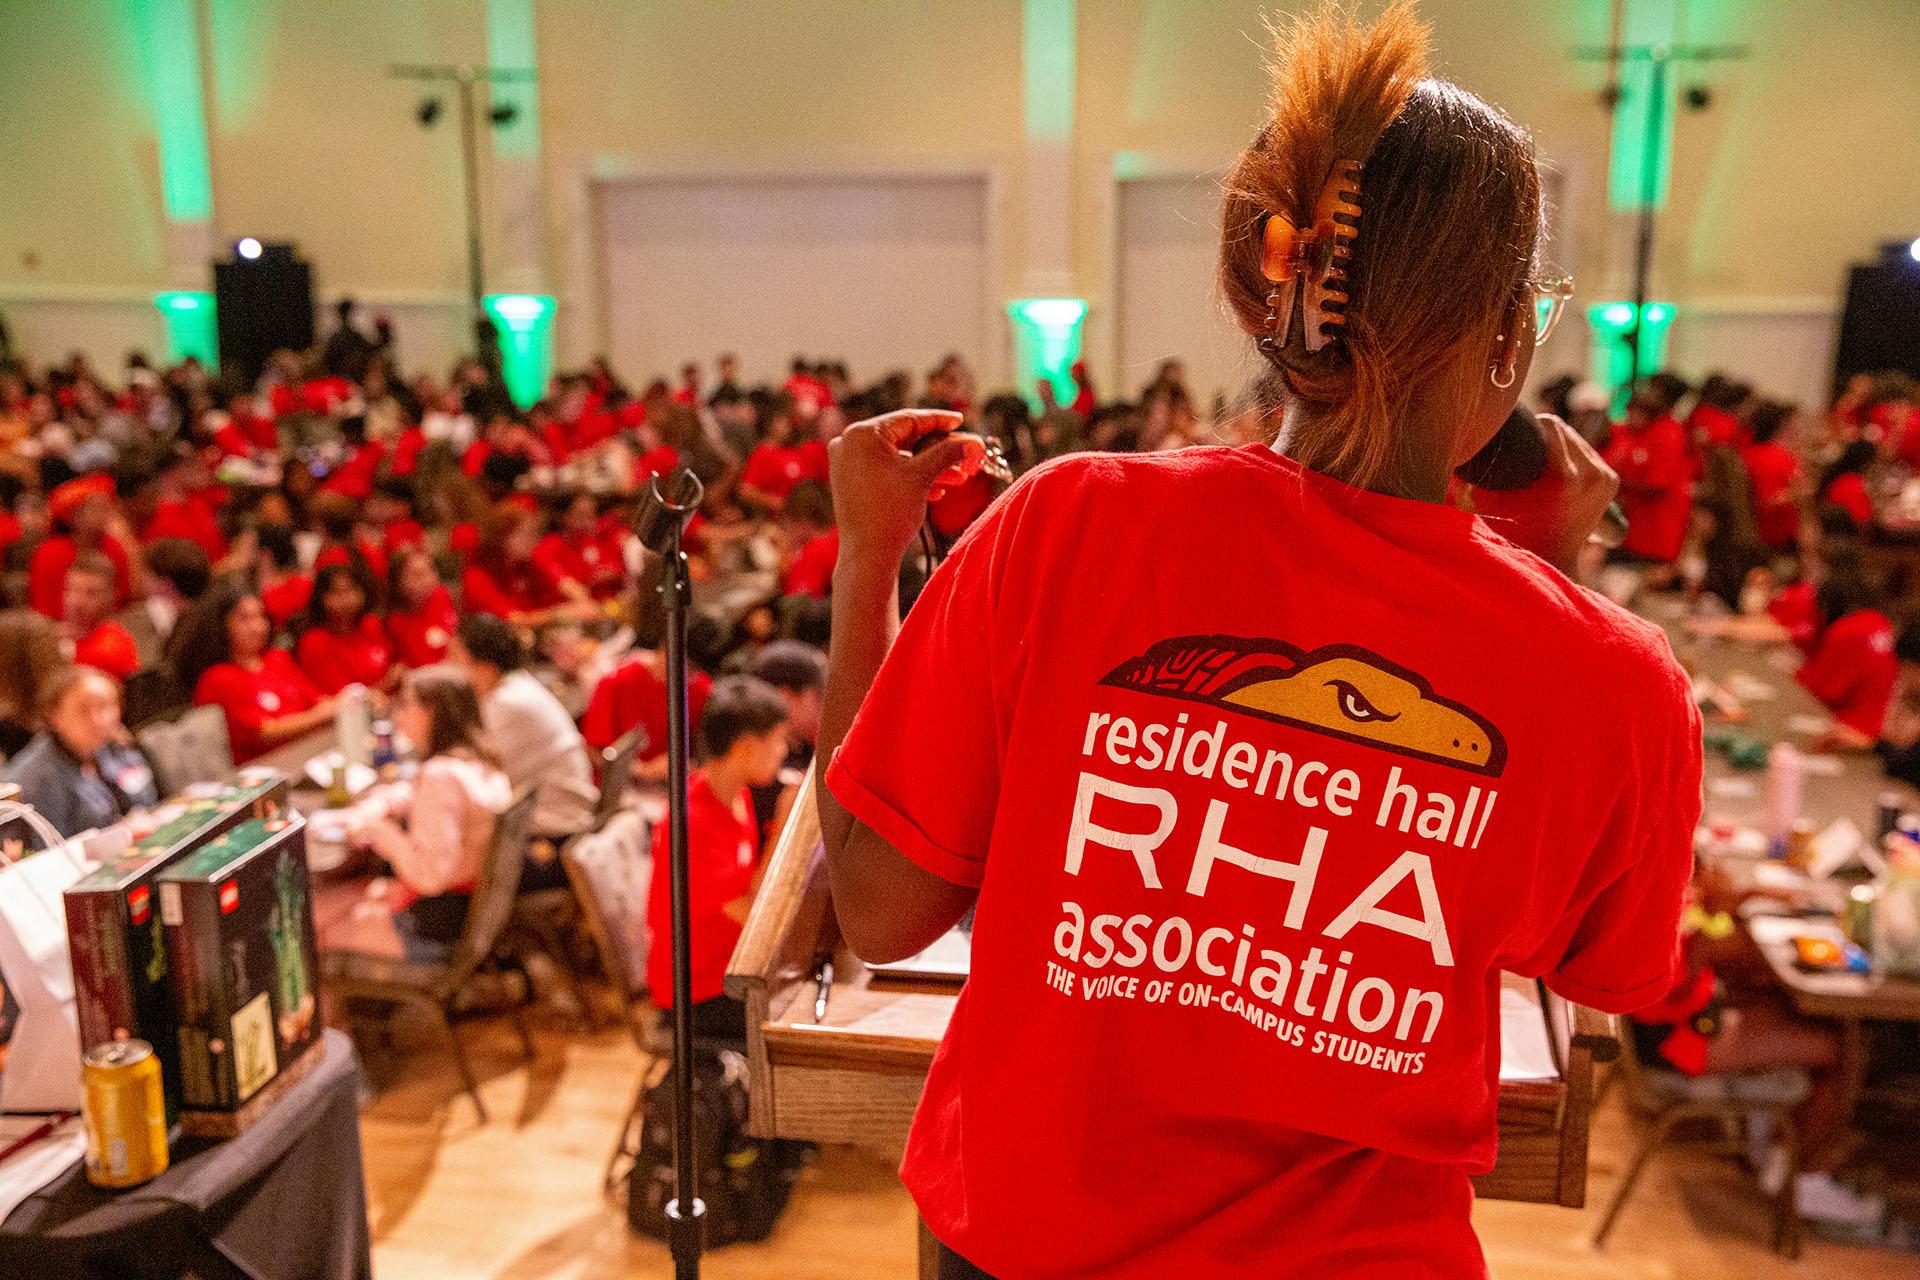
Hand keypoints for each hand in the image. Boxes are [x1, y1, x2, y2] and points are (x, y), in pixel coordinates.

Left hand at [827, 410, 985, 563]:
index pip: (907, 420)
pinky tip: (937, 491)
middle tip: (965, 456)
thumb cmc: (891, 514)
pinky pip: (886, 471)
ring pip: (898, 458)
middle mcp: (848, 444)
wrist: (868, 556)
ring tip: (959, 479)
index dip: (939, 420)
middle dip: (938, 451)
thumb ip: (948, 452)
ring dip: (929, 467)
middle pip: (904, 440)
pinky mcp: (850, 482)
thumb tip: (975, 442)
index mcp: (861, 434)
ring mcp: (846, 464)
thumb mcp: (923, 476)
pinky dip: (910, 478)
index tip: (959, 421)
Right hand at [1468, 414, 1617, 574]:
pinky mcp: (1611, 480)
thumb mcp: (1489, 503)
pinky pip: (1586, 451)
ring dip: (1556, 447)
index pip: (1550, 424)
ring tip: (1538, 468)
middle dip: (1542, 439)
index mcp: (1566, 477)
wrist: (1551, 561)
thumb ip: (1474, 473)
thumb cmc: (1515, 534)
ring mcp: (1606, 477)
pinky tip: (1555, 474)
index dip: (1529, 430)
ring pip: (1575, 438)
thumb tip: (1461, 445)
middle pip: (1564, 429)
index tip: (1515, 444)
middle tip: (1524, 458)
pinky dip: (1570, 457)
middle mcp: (1593, 474)